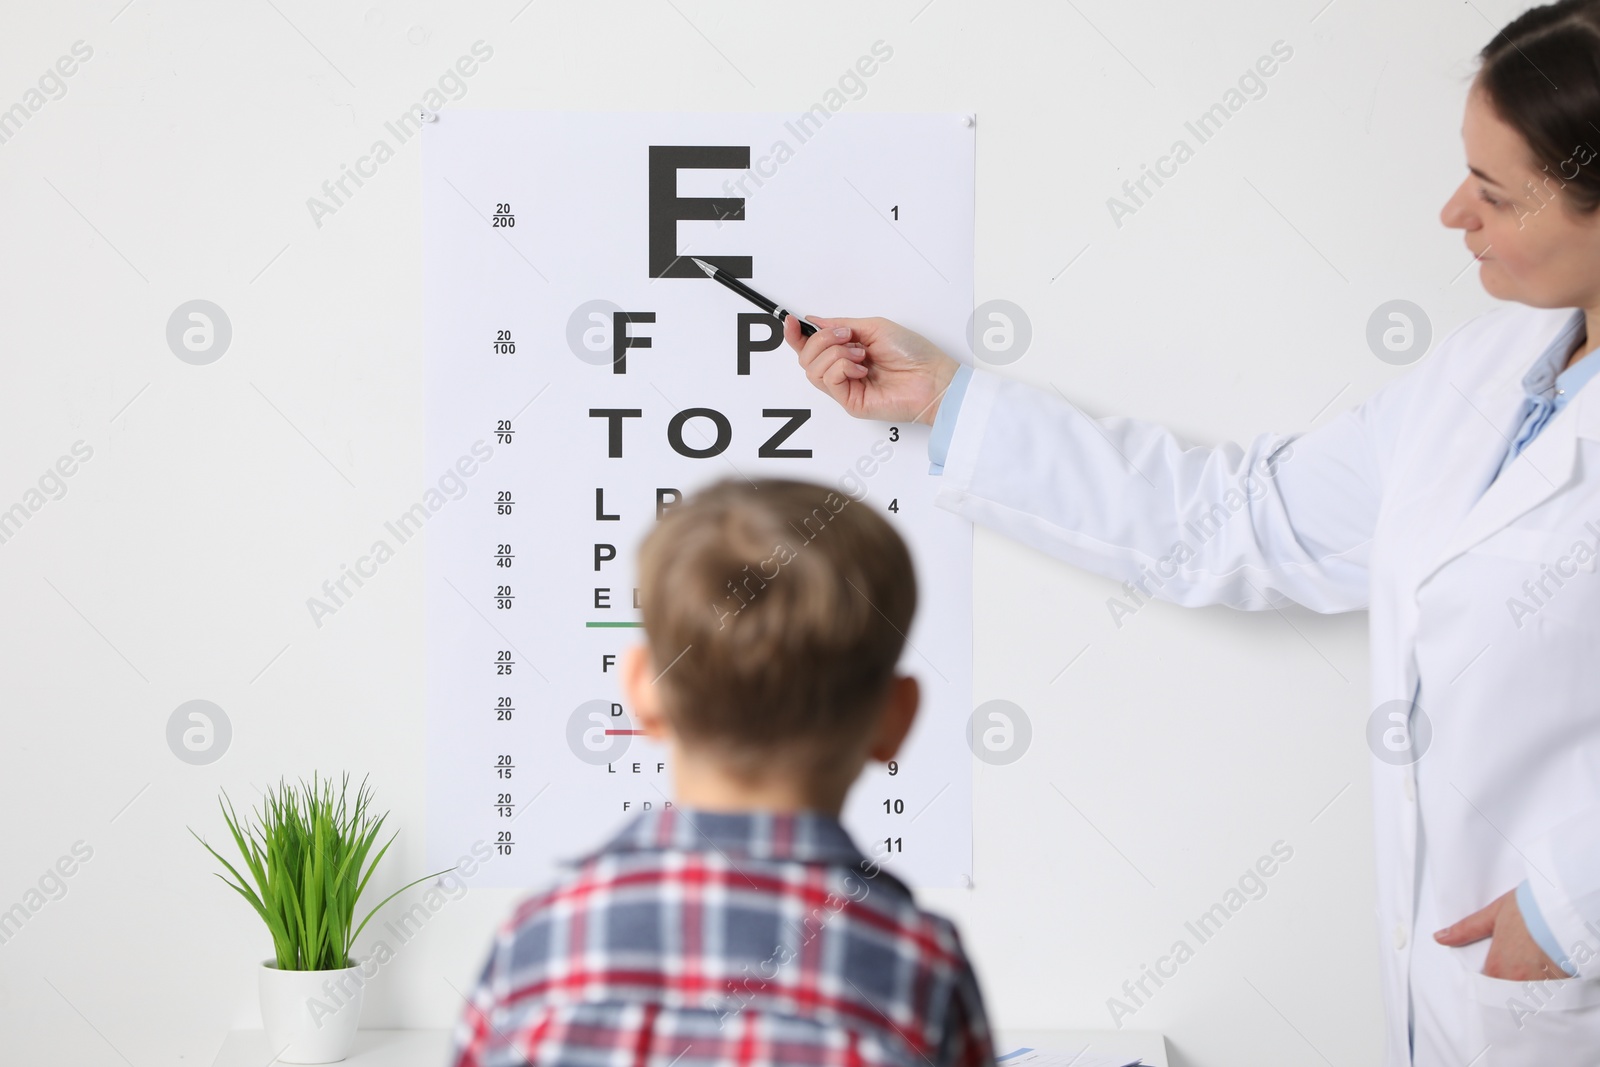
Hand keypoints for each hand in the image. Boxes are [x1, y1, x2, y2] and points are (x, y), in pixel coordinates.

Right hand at [783, 313, 959, 425]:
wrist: (933, 378)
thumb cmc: (913, 353)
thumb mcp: (874, 326)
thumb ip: (841, 324)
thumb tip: (814, 321)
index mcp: (847, 352)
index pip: (811, 347)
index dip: (796, 335)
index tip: (790, 321)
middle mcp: (843, 370)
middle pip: (806, 357)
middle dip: (820, 340)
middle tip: (846, 336)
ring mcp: (846, 387)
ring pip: (812, 369)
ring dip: (833, 353)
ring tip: (859, 353)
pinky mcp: (850, 402)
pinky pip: (829, 380)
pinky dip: (841, 367)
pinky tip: (860, 368)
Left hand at [1433, 889, 1568, 980]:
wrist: (1563, 908)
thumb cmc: (1530, 908)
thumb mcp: (1493, 914)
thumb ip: (1466, 930)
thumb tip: (1440, 937)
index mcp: (1498, 966)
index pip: (1486, 984)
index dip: (1490, 975)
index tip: (1495, 967)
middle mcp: (1517, 981)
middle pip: (1507, 992)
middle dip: (1509, 983)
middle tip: (1517, 964)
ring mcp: (1540, 985)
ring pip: (1528, 994)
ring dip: (1528, 984)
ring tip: (1533, 964)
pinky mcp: (1561, 985)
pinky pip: (1549, 993)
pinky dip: (1547, 985)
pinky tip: (1548, 969)